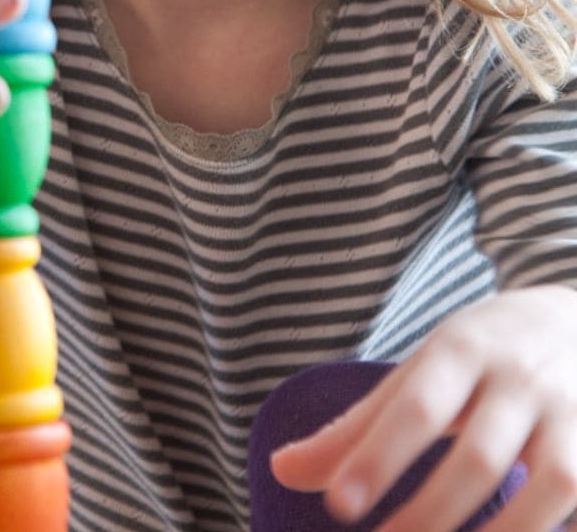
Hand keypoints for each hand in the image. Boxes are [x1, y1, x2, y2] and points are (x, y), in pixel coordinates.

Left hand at [270, 286, 576, 530]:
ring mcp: (573, 415)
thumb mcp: (420, 370)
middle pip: (477, 457)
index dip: (377, 457)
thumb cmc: (481, 352)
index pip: (415, 407)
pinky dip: (560, 531)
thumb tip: (281, 470)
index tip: (338, 506)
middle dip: (429, 514)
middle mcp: (520, 378)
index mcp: (461, 348)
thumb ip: (358, 425)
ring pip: (548, 486)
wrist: (576, 319)